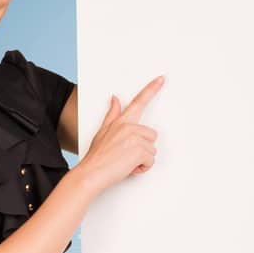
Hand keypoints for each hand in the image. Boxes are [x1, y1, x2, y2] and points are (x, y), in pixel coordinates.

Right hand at [76, 75, 165, 194]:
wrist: (91, 174)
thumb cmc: (97, 156)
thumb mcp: (103, 132)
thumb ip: (112, 115)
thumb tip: (115, 99)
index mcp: (121, 121)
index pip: (139, 102)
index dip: (152, 89)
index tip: (162, 78)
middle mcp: (129, 127)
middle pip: (152, 135)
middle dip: (143, 148)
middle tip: (126, 155)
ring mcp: (135, 137)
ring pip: (152, 149)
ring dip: (143, 159)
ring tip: (126, 162)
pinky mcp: (140, 150)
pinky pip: (151, 160)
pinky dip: (143, 167)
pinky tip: (130, 167)